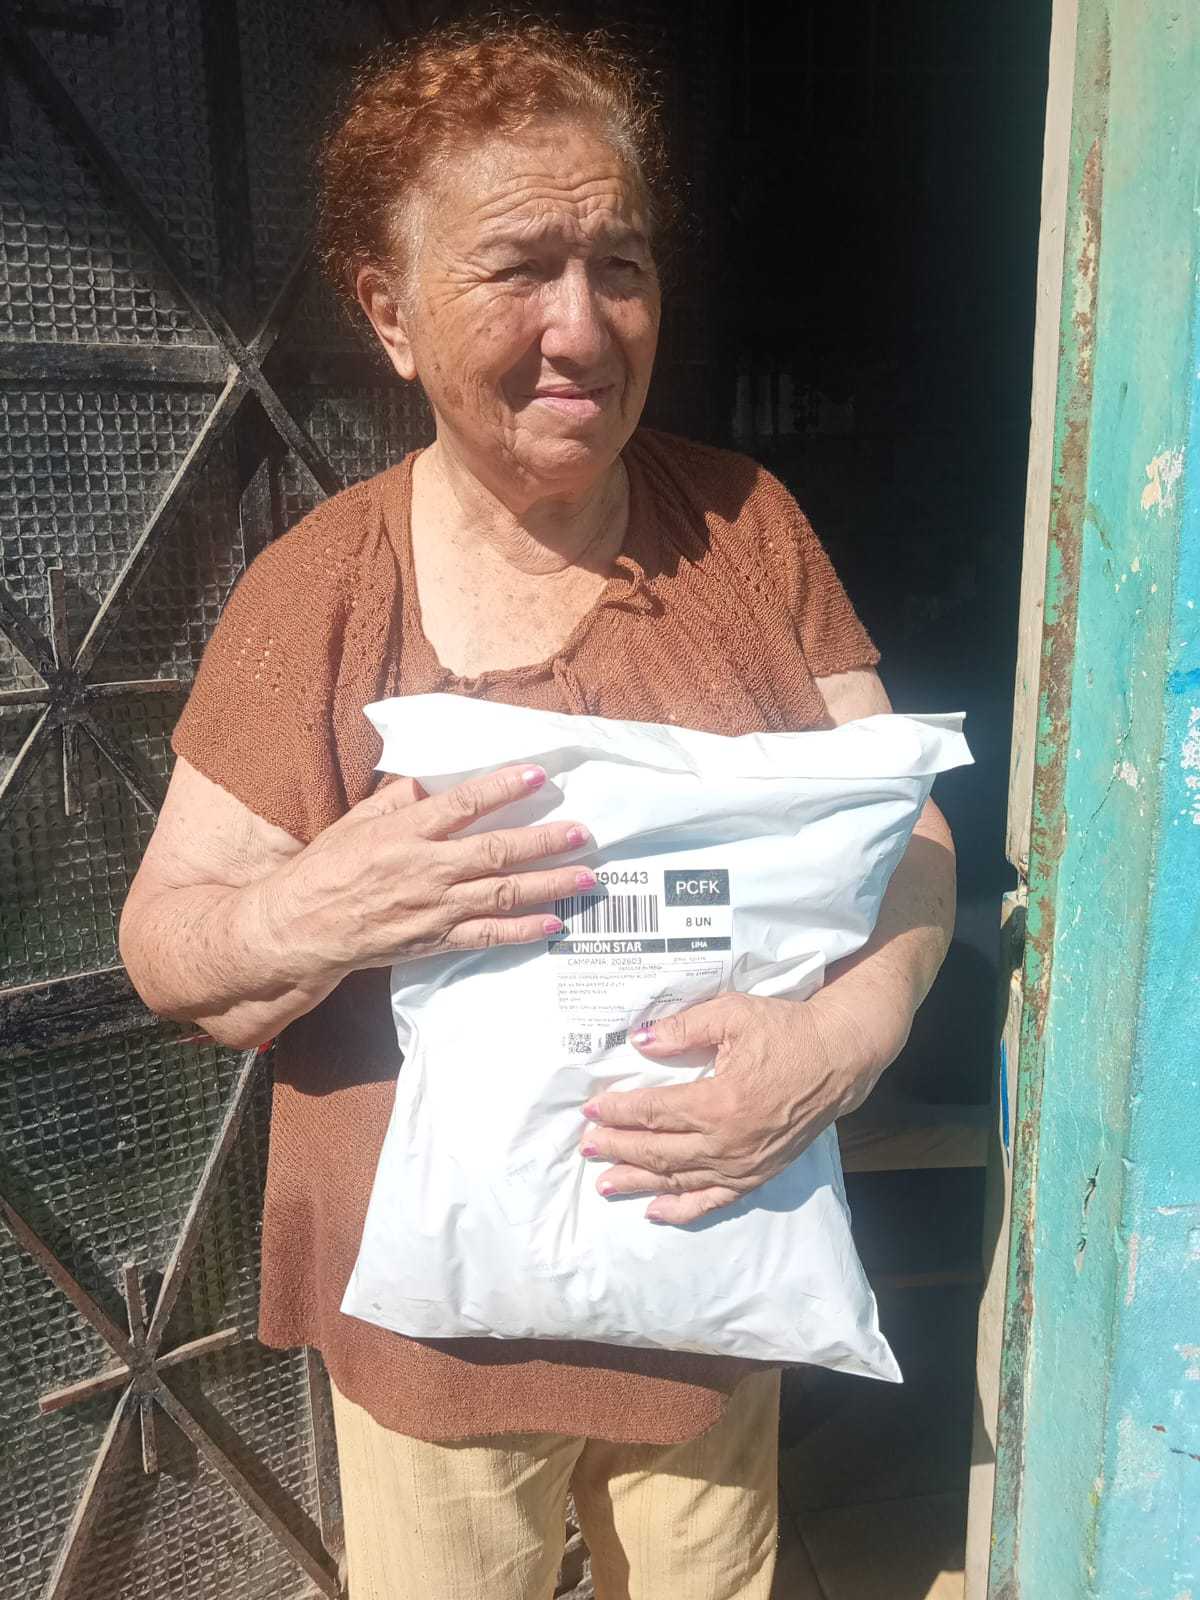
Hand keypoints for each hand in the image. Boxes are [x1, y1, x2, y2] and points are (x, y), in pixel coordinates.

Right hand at [264, 763, 592, 977]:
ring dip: (549, 885)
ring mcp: (434, 909)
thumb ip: (401, 797)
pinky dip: (524, 931)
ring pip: (502, 894)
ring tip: (587, 876)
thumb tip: (438, 774)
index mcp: (404, 833)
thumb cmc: (327, 869)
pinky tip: (555, 923)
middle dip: (544, 841)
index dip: (502, 788)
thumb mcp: (358, 822)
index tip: (538, 775)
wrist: (300, 929)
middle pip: (495, 851)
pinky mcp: (437, 940)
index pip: (462, 805)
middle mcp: (424, 870)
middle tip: (582, 831)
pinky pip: (488, 936)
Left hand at [579, 992, 882, 1224]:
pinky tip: (655, 1210)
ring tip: (605, 1184)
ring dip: (638, 1182)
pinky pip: (713, 1200)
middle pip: (658, 1151)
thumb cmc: (786, 1031)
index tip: (591, 1109)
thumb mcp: (733, 1014)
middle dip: (617, 1148)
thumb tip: (640, 1041)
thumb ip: (683, 1029)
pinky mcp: (758, 1175)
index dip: (618, 1111)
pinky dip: (682, 1208)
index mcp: (719, 1102)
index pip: (653, 1112)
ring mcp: (743, 1164)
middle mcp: (728, 1142)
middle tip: (587, 1146)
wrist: (839, 1058)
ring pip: (678, 1179)